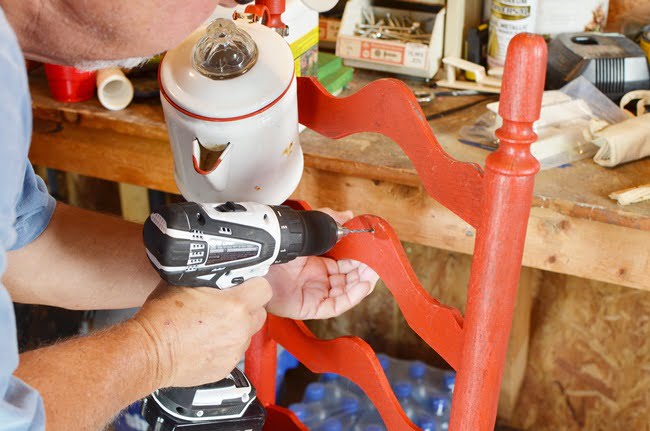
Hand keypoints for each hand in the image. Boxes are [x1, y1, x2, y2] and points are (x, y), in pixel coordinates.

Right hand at [131, 278, 271, 387]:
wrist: (148, 353)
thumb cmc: (162, 317)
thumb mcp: (185, 282)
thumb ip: (210, 275)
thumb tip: (218, 269)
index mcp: (236, 304)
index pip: (264, 288)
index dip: (254, 284)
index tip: (244, 285)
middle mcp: (240, 328)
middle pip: (259, 312)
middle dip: (247, 307)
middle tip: (227, 305)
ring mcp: (235, 350)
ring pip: (248, 333)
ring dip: (237, 327)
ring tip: (213, 325)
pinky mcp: (227, 367)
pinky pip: (234, 351)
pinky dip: (225, 345)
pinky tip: (207, 341)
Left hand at [265, 209, 378, 319]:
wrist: (257, 258)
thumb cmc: (275, 247)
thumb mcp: (307, 230)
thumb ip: (329, 222)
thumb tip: (348, 215)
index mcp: (315, 262)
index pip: (345, 264)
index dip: (359, 260)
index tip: (371, 253)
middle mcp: (315, 279)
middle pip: (347, 279)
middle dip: (363, 272)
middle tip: (375, 264)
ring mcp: (313, 293)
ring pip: (345, 292)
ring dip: (361, 283)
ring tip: (372, 274)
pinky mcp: (309, 307)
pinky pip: (335, 305)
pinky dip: (351, 297)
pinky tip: (361, 285)